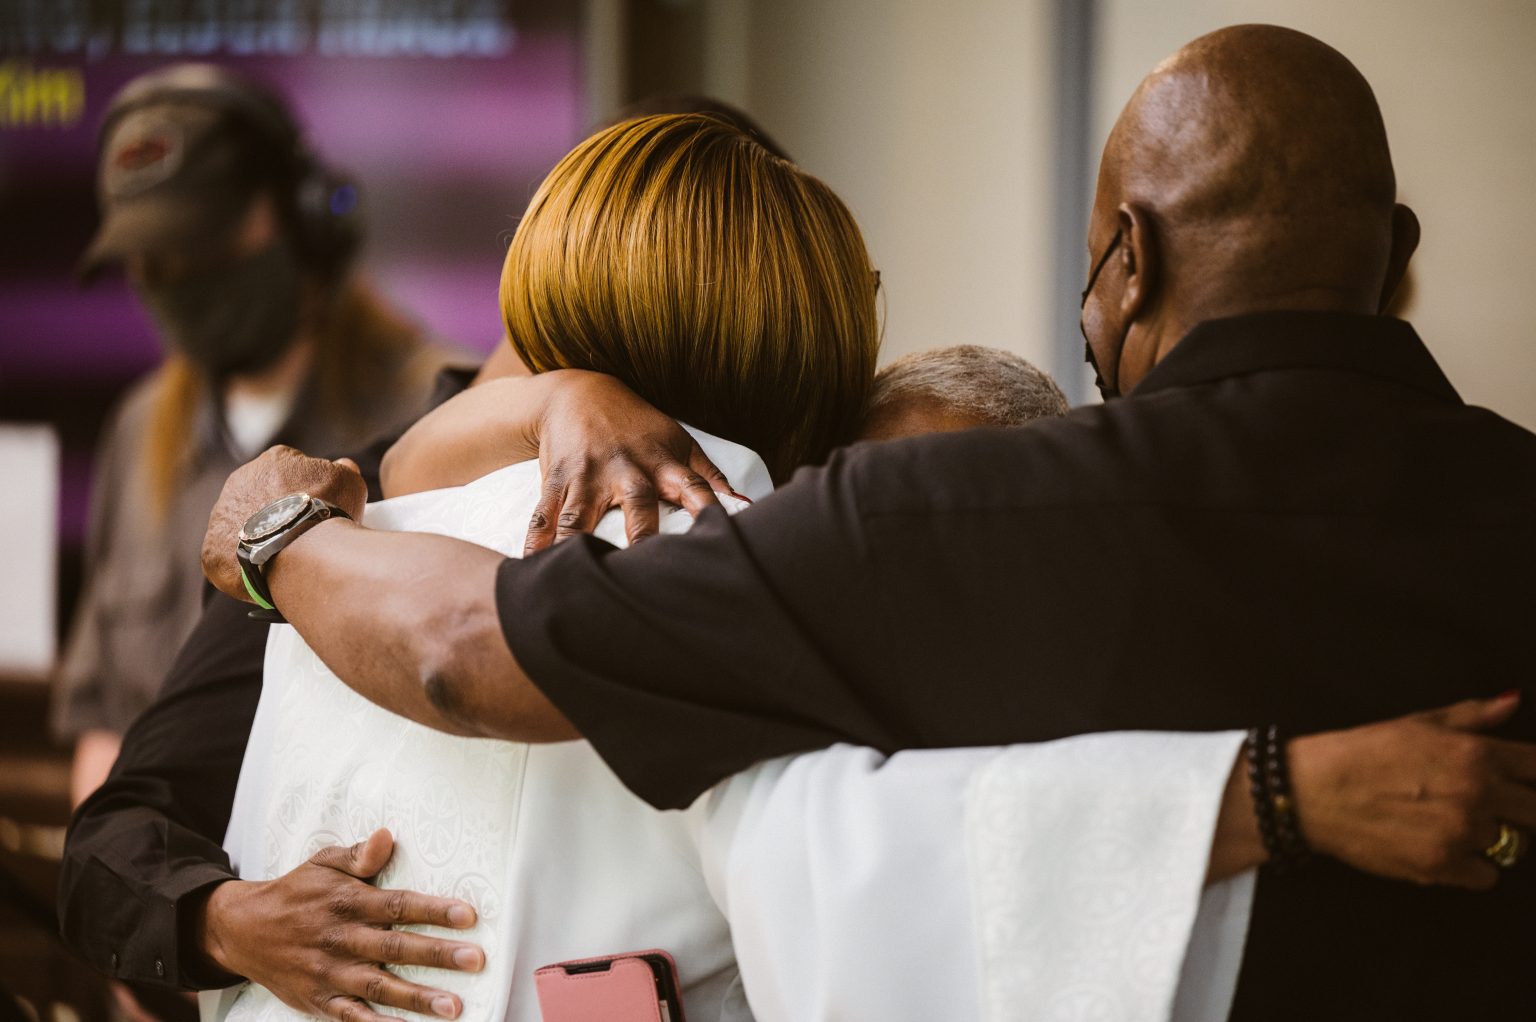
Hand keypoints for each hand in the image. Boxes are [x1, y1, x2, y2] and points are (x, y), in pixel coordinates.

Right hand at [197, 829, 483, 1021]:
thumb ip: (358, 855)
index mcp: (348, 902)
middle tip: (476, 959)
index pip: (398, 905)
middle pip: (395, 947)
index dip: (434, 910)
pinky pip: (352, 1018)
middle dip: (437, 954)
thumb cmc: (296, 892)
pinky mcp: (319, 1001)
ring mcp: (330, 974)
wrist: (243, 931)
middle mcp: (342, 939)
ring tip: (454, 1006)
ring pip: (379, 987)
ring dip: (418, 997)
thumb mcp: (323, 863)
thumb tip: (387, 836)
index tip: (468, 916)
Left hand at [201, 444, 366, 600]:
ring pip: (244, 527)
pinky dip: (246, 565)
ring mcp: (221, 515)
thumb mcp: (349, 481)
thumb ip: (344, 470)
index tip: (317, 507)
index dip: (306, 490)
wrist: (300, 551)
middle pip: (262, 497)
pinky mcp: (211, 550)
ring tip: (284, 557)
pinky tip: (266, 572)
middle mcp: (241, 481)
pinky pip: (229, 558)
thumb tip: (343, 466)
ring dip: (261, 538)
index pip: (290, 470)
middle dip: (279, 513)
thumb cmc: (327, 513)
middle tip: (300, 533)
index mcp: (273, 460)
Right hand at [380, 370, 733, 553]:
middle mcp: (626, 470)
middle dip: (643, 537)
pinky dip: (534, 545)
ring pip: (579, 519)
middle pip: (638, 507)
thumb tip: (747, 506)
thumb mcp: (679, 443)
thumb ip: (709, 478)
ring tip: (576, 585)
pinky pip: (542, 517)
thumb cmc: (639, 426)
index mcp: (663, 464)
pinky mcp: (554, 481)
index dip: (710, 512)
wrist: (579, 391)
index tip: (722, 541)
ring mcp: (587, 477)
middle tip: (648, 575)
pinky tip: (528, 572)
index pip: (695, 490)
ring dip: (576, 549)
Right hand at [1291, 691, 1535, 888]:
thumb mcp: (1418, 723)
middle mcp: (1477, 794)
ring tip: (1450, 823)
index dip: (1532, 774)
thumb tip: (1511, 702)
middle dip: (1520, 808)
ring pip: (1511, 844)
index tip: (1521, 780)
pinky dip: (1471, 867)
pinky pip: (1487, 876)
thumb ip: (1473, 716)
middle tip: (1485, 804)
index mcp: (1475, 753)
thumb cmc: (1362, 753)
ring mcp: (1461, 833)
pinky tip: (1443, 847)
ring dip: (1488, 836)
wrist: (1314, 792)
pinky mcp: (1443, 866)